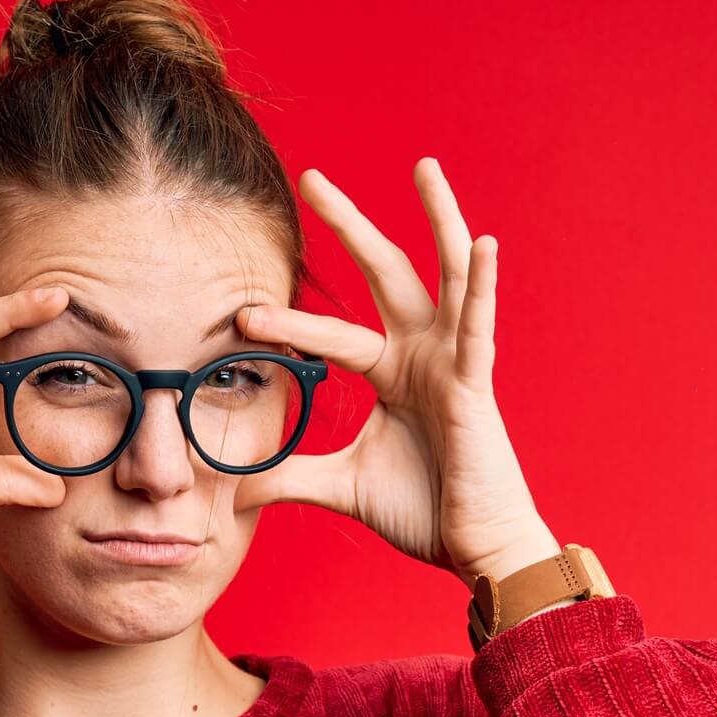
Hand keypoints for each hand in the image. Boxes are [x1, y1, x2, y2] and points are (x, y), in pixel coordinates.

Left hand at [229, 158, 559, 586]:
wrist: (474, 548)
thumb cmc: (424, 510)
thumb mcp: (340, 487)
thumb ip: (291, 475)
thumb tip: (235, 488)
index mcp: (394, 372)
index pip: (333, 331)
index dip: (289, 322)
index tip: (241, 313)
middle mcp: (423, 354)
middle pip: (383, 274)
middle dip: (349, 226)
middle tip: (311, 179)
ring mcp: (454, 362)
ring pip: (443, 276)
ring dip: (437, 219)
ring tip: (424, 167)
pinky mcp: (476, 384)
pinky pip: (479, 326)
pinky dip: (481, 283)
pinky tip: (480, 240)